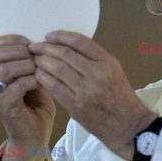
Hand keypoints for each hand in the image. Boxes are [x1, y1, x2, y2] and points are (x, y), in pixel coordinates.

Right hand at [0, 35, 55, 160]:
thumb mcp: (34, 78)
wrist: (35, 135)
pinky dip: (32, 80)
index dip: (11, 39)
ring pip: (5, 69)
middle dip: (20, 51)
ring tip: (40, 70)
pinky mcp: (5, 107)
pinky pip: (16, 86)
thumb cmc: (37, 105)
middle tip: (36, 56)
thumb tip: (41, 43)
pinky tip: (42, 82)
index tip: (29, 41)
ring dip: (27, 65)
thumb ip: (31, 62)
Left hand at [30, 31, 155, 160]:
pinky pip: (55, 87)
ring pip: (57, 69)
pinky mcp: (77, 106)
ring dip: (42, 62)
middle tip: (35, 47)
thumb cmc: (119, 96)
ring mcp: (87, 91)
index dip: (61, 36)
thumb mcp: (114, 71)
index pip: (80, 42)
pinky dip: (43, 78)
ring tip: (34, 60)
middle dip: (46, 48)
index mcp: (108, 62)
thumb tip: (66, 47)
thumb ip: (93, 59)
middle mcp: (98, 74)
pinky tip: (38, 75)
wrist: (127, 124)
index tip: (49, 36)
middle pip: (65, 54)